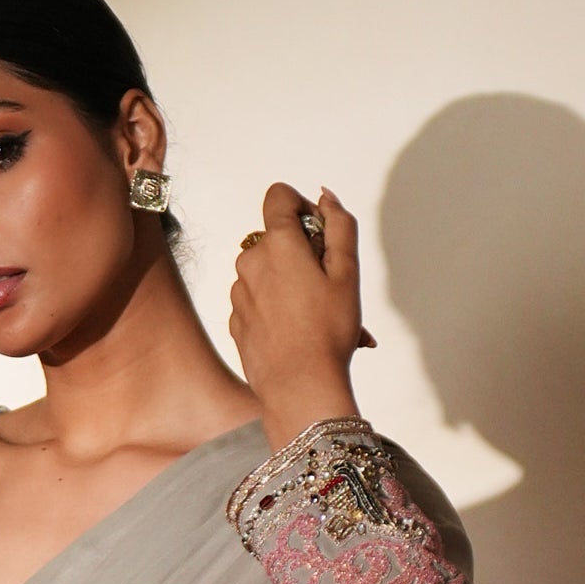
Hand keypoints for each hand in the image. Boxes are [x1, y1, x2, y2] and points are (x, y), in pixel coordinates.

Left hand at [228, 183, 376, 441]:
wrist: (299, 387)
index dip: (301, 205)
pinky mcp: (236, 320)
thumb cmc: (326, 332)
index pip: (278, 196)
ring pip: (268, 273)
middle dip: (303, 253)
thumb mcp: (347, 272)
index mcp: (278, 243)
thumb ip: (340, 225)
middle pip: (276, 239)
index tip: (319, 231)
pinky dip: (278, 307)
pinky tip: (300, 332)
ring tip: (321, 316)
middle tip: (329, 286)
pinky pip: (258, 301)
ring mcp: (239, 292)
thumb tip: (325, 197)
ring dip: (292, 283)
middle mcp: (250, 262)